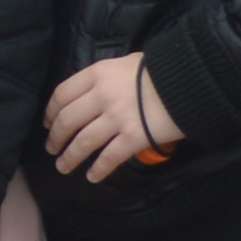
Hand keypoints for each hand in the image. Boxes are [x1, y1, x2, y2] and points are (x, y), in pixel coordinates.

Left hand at [42, 53, 180, 184]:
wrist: (192, 81)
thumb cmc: (161, 70)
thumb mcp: (127, 63)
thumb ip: (106, 78)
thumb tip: (93, 92)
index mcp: (97, 74)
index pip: (62, 95)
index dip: (50, 112)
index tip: (48, 123)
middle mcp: (101, 96)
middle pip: (67, 121)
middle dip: (56, 138)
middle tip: (52, 149)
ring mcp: (116, 118)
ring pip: (83, 142)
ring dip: (70, 157)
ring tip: (63, 167)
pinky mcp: (134, 138)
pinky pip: (109, 157)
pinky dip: (98, 169)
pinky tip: (93, 177)